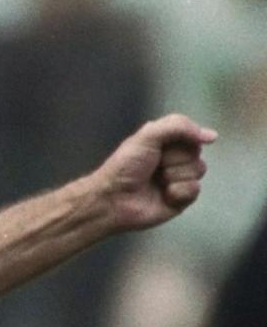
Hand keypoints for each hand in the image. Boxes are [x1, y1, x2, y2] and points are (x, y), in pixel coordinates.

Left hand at [93, 113, 215, 230]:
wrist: (113, 199)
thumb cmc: (126, 166)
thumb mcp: (148, 135)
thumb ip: (179, 126)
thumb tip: (213, 136)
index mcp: (168, 142)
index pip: (192, 135)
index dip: (179, 141)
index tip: (160, 148)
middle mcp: (176, 159)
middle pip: (197, 153)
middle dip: (174, 160)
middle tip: (155, 167)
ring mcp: (180, 179)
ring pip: (199, 170)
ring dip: (175, 175)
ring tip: (157, 181)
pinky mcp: (182, 200)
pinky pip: (195, 190)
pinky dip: (178, 192)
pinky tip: (164, 195)